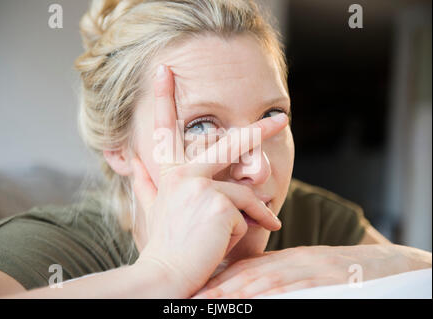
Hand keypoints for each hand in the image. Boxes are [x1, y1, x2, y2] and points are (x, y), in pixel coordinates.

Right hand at [133, 64, 287, 297]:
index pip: (164, 130)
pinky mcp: (217, 201)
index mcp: (170, 173)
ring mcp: (199, 185)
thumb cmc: (165, 244)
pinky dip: (250, 228)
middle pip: (228, 144)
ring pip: (245, 192)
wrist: (166, 275)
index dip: (162, 98)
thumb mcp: (153, 208)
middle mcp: (183, 173)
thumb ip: (144, 182)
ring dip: (254, 214)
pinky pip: (249, 211)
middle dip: (258, 130)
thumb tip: (130, 159)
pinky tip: (231, 243)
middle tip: (281, 118)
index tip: (163, 71)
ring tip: (258, 229)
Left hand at [192, 244, 416, 297]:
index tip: (193, 292)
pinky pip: (297, 289)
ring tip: (213, 301)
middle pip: (249, 275)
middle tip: (193, 299)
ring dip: (239, 294)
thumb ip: (269, 273)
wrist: (375, 265)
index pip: (243, 269)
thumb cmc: (331, 271)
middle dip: (219, 289)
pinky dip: (276, 295)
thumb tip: (235, 282)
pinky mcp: (326, 281)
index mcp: (281, 259)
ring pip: (268, 282)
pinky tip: (257, 300)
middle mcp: (290, 262)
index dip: (217, 280)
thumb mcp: (297, 268)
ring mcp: (308, 271)